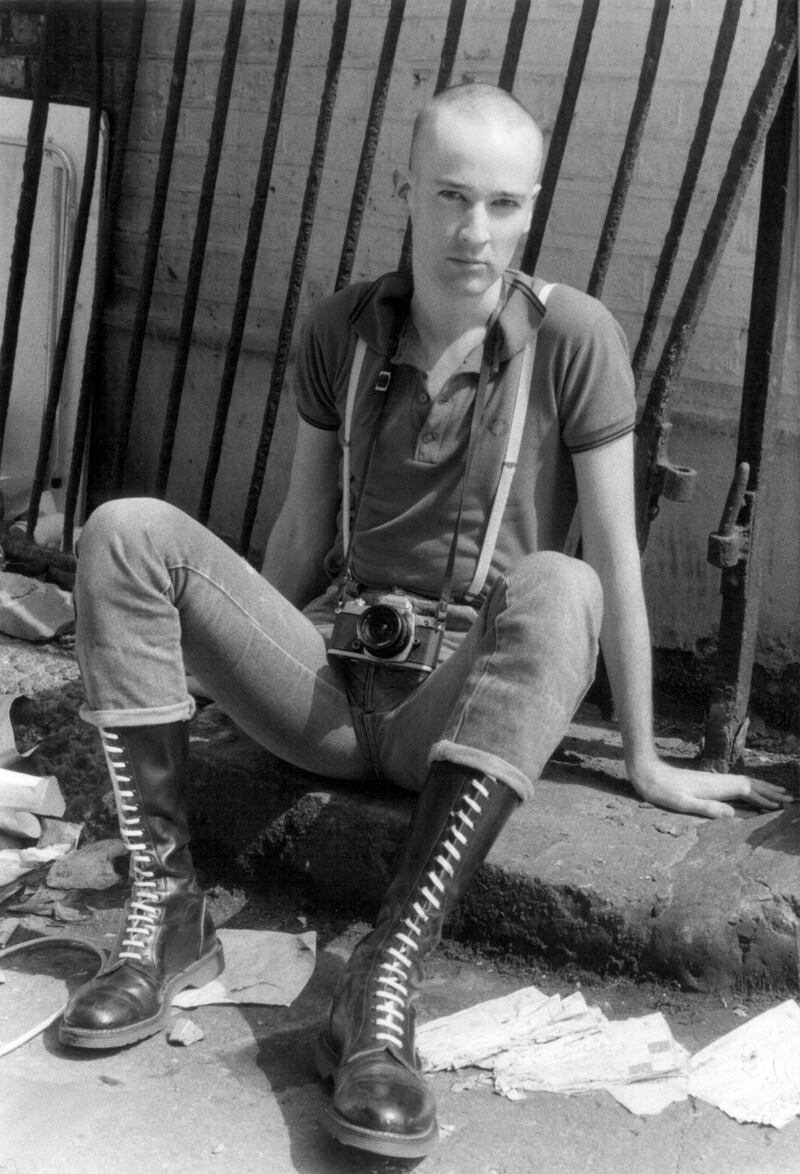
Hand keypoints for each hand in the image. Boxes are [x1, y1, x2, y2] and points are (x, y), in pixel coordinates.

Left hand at [630, 756, 797, 818]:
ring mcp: (713, 780)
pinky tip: (749, 792)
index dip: (764, 798)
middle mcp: (717, 781)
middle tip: (790, 799)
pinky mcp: (707, 782)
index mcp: (715, 787)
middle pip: (750, 784)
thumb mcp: (681, 803)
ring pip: (744, 782)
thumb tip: (733, 814)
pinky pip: (735, 784)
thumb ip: (706, 808)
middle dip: (770, 791)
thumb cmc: (661, 791)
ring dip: (762, 788)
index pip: (747, 791)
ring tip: (778, 794)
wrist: (647, 773)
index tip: (780, 806)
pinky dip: (749, 787)